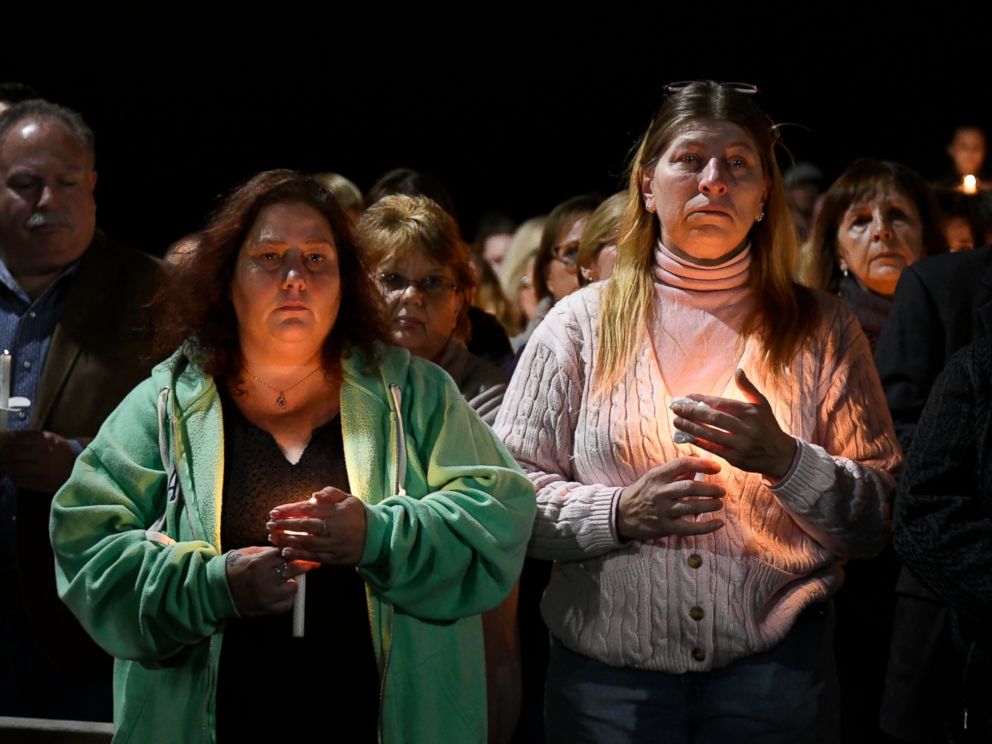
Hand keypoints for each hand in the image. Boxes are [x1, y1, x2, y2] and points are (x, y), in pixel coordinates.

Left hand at [0, 430, 78, 491]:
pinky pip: (22, 481)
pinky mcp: (44, 483)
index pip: (18, 440)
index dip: (6, 442)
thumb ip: (30, 437)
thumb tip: (7, 438)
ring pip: (16, 469)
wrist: (77, 465)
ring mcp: (44, 470)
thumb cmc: (59, 450)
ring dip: (5, 468)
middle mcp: (45, 454)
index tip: (1, 444)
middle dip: (3, 456)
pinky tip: (11, 475)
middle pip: (15, 454)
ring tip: (2, 466)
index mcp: (46, 440)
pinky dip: (13, 478)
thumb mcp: (49, 438)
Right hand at [224, 546, 314, 616]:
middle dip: (296, 565)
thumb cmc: (231, 568)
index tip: (294, 553)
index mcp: (259, 563)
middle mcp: (264, 580)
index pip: (286, 554)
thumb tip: (285, 549)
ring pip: (293, 587)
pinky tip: (282, 592)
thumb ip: (267, 551)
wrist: (214, 589)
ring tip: (285, 579)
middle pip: (293, 569)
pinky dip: (288, 598)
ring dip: (292, 581)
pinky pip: (287, 604)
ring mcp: (266, 596)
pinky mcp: (265, 609)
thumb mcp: (247, 553)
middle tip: (296, 564)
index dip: (290, 553)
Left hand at [267, 486, 366, 565]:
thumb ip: (331, 493)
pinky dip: (299, 555)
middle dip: (285, 525)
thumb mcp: (348, 498)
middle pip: (305, 526)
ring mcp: (334, 544)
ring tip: (272, 538)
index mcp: (337, 511)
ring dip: (287, 541)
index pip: (308, 509)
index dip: (289, 511)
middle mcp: (335, 528)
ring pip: (307, 542)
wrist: (376, 537)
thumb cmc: (358, 515)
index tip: (274, 512)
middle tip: (269, 525)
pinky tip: (286, 552)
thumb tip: (313, 495)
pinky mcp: (334, 558)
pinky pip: (314, 557)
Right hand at [617, 457, 724, 540]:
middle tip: (721, 491)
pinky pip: (690, 528)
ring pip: (691, 506)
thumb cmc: (642, 492)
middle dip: (710, 489)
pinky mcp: (665, 527)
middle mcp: (660, 492)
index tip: (716, 467)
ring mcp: (662, 510)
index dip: (702, 464)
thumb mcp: (654, 477)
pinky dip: (706, 526)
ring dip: (710, 505)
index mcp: (658, 476)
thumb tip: (699, 466)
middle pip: (690, 487)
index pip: (682, 465)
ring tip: (719, 503)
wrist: (621, 513)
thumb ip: (676, 473)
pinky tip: (718, 523)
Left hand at [670, 369, 796, 480]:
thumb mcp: (762, 404)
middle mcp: (746, 428)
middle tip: (676, 407)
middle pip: (714, 418)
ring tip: (676, 421)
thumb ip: (748, 388)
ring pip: (711, 434)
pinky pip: (713, 449)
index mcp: (750, 412)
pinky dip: (698, 442)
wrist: (780, 455)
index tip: (686, 397)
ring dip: (691, 427)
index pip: (721, 403)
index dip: (701, 400)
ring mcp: (740, 445)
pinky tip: (686, 436)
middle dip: (692, 412)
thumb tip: (738, 370)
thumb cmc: (767, 426)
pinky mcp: (735, 459)